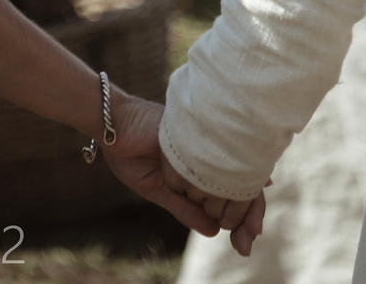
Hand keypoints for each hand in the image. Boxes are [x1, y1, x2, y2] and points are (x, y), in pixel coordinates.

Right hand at [101, 96, 265, 249]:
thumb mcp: (159, 189)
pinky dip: (239, 175)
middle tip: (252, 235)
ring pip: (239, 171)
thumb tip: (214, 231)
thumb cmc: (130, 154)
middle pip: (239, 183)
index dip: (241, 214)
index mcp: (196, 168)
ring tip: (251, 224)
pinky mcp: (203, 132)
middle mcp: (206, 155)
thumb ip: (185, 208)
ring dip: (248, 200)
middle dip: (250, 213)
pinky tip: (247, 189)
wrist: (114, 126)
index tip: (248, 238)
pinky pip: (228, 156)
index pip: (225, 192)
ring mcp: (207, 142)